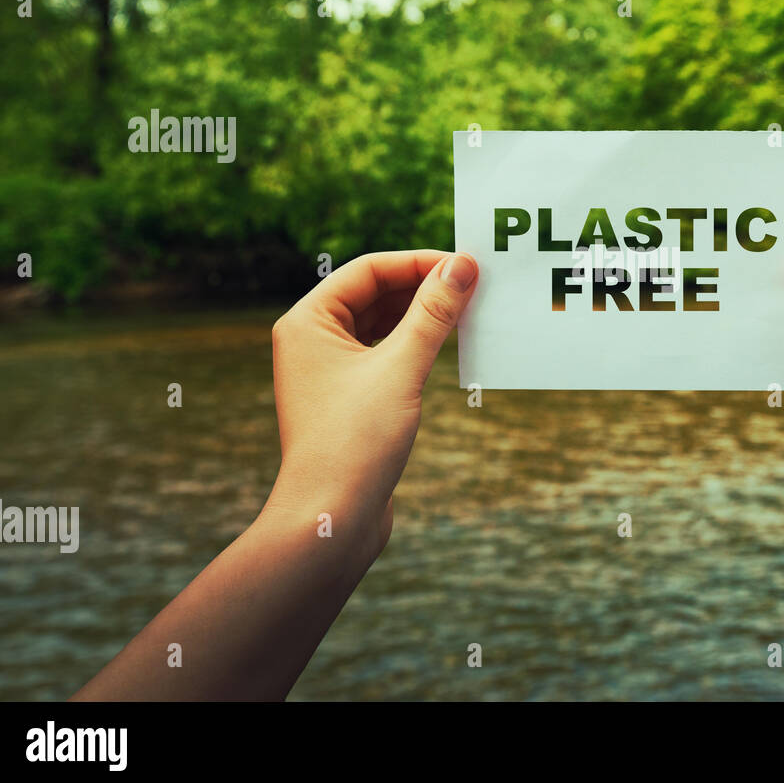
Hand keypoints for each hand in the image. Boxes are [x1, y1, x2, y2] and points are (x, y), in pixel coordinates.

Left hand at [264, 250, 478, 564]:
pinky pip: (387, 355)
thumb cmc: (354, 442)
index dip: (418, 262)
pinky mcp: (350, 399)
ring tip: (469, 311)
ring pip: (383, 325)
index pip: (368, 270)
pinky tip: (451, 345)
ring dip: (424, 316)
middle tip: (475, 284)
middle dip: (424, 286)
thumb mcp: (402, 368)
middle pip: (375, 294)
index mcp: (308, 322)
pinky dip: (418, 345)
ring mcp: (330, 372)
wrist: (331, 520)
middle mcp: (313, 341)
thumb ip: (434, 313)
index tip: (465, 264)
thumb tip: (462, 266)